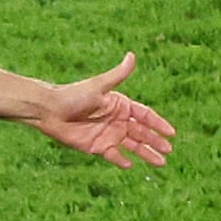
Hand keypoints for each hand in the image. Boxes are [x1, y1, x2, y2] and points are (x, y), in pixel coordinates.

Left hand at [29, 58, 176, 169]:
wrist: (49, 110)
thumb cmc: (73, 95)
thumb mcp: (98, 85)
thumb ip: (118, 74)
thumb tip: (132, 55)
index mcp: (120, 105)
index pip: (145, 116)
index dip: (158, 124)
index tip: (171, 133)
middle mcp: (117, 120)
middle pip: (142, 133)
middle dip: (156, 142)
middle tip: (169, 151)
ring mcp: (108, 134)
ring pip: (132, 146)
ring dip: (146, 154)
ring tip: (160, 163)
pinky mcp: (97, 147)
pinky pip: (113, 156)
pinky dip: (122, 160)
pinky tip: (131, 165)